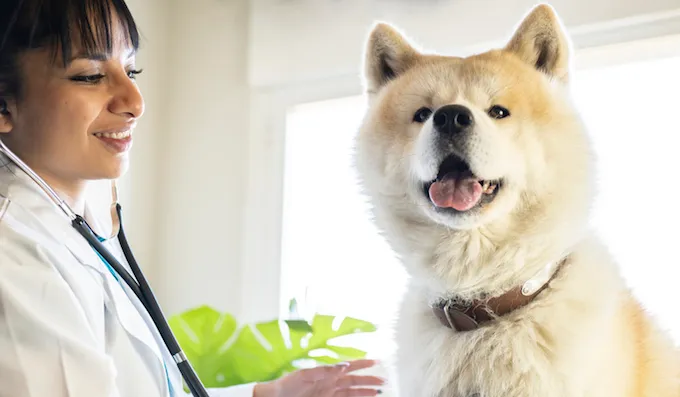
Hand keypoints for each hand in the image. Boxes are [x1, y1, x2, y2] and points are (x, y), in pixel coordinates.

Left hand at [253, 359, 384, 396]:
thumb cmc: (285, 386)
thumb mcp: (304, 376)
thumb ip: (324, 371)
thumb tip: (343, 365)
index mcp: (325, 373)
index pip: (348, 367)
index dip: (362, 364)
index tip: (376, 362)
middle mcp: (329, 383)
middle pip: (353, 381)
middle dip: (369, 381)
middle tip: (384, 382)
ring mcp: (327, 394)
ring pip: (351, 392)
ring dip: (364, 392)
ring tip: (378, 392)